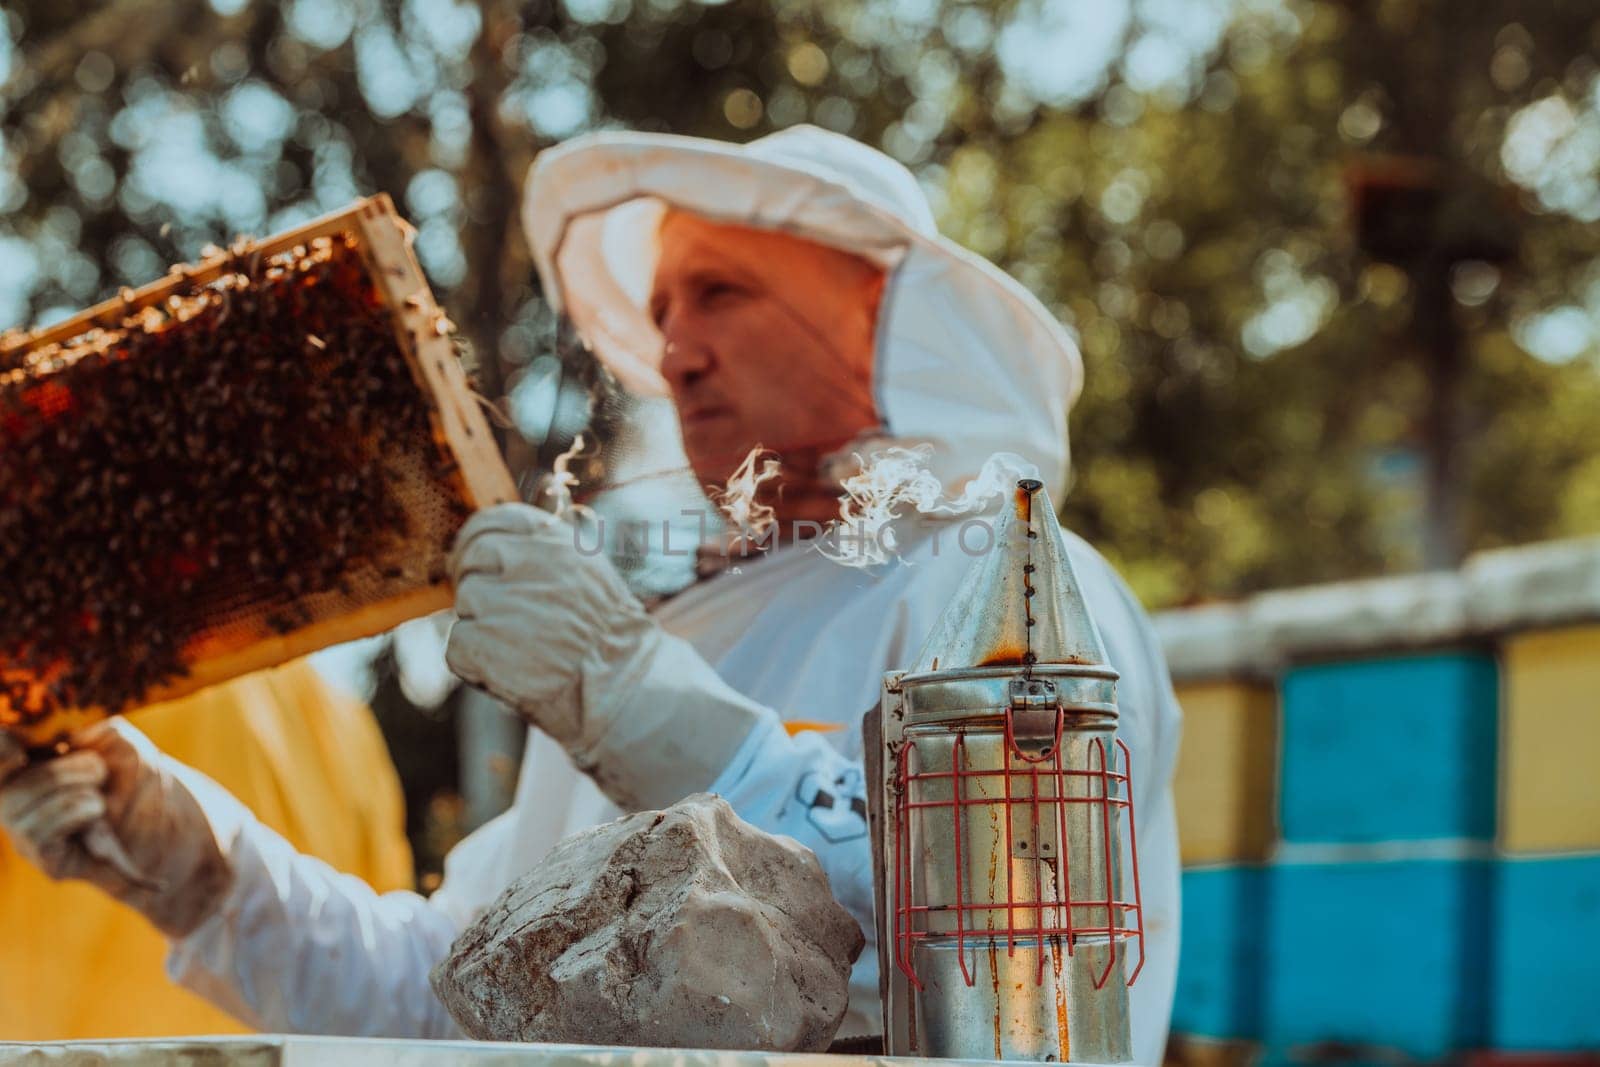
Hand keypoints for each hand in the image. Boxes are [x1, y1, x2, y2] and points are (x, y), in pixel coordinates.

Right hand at [0, 720, 233, 938]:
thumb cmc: (134, 776)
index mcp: (27, 766)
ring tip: (101, 793)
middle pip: (4, 787)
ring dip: (68, 791)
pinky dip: (72, 813)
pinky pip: (38, 838)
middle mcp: (16, 802)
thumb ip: (85, 732)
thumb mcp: (116, 741)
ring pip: (16, 811)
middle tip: (97, 770)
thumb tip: (62, 740)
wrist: (168, 823)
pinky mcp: (48, 861)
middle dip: (55, 772)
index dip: (0, 748)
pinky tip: (97, 810)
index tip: (18, 747)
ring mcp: (28, 833)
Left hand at [445, 503, 764, 809]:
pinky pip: (458, 647)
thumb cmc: (609, 637)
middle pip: (471, 561)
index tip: (476, 563)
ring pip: (464, 606)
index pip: (491, 522)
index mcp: (553, 540)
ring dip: (481, 629)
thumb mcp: (589, 573)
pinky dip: (476, 666)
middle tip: (499, 617)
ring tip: (520, 650)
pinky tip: (511, 672)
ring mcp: (501, 603)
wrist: (624, 690)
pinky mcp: (483, 644)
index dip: (476, 544)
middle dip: (478, 587)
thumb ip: (546, 552)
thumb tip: (496, 543)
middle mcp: (526, 563)